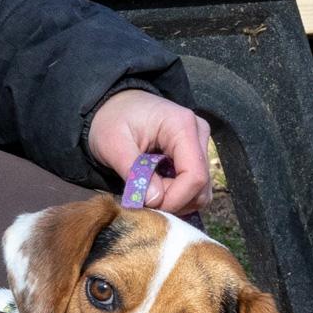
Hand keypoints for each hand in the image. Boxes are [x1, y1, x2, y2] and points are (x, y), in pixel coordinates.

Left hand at [88, 89, 211, 214]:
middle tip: (143, 198)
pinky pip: (194, 188)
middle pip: (201, 186)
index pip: (194, 176)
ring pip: (200, 191)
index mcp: (182, 127)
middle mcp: (199, 135)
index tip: (146, 205)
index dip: (173, 200)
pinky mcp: (193, 156)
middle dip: (173, 202)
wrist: (114, 107)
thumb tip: (155, 200)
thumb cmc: (111, 121)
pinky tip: (155, 190)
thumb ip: (134, 172)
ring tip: (147, 193)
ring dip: (175, 202)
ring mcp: (199, 145)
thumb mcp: (114, 145)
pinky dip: (176, 197)